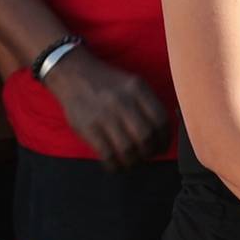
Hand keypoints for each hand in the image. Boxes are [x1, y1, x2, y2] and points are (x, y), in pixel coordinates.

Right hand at [44, 46, 168, 170]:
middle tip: (150, 155)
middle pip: (145, 136)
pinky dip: (115, 165)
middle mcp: (122, 101)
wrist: (73, 74)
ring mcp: (104, 115)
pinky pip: (106, 153)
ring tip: (134, 162)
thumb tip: (162, 132)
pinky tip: (117, 165)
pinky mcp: (87, 127)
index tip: (163, 145)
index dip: (165, 137)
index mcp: (138, 89)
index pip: (160, 119)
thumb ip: (148, 103)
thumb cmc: (108, 83)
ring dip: (134, 161)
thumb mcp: (133, 83)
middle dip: (151, 151)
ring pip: (127, 148)